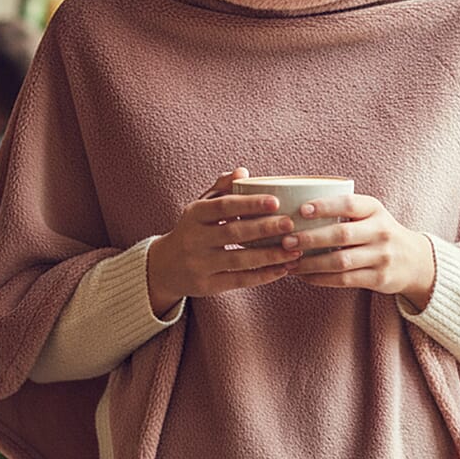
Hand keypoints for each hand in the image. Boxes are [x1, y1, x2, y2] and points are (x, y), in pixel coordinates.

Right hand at [145, 167, 302, 315]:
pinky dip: (263, 276)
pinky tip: (283, 269)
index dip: (249, 204)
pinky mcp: (206, 286)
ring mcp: (199, 264)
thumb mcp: (200, 206)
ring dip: (270, 255)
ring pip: (238, 259)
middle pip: (232, 232)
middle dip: (264, 228)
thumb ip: (221, 187)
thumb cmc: (193, 229)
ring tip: (295, 250)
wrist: (165, 267)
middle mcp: (194, 239)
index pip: (223, 206)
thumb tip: (242, 172)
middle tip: (291, 224)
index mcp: (194, 214)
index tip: (276, 201)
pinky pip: (239, 280)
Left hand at [280, 193, 435, 307]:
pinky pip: (344, 280)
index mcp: (375, 209)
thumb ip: (343, 210)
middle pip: (342, 235)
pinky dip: (320, 279)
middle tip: (286, 240)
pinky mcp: (379, 278)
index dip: (325, 206)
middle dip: (311, 238)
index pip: (349, 204)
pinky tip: (303, 276)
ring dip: (311, 263)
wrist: (415, 260)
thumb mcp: (370, 214)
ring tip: (288, 262)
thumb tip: (295, 209)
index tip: (301, 210)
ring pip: (341, 261)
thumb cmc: (378, 232)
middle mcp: (381, 231)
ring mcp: (382, 256)